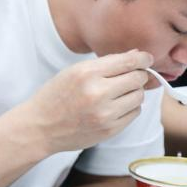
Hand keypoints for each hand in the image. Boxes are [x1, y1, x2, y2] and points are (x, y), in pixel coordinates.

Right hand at [23, 49, 155, 153]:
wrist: (40, 127)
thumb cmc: (55, 97)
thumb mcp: (72, 72)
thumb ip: (105, 64)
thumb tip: (137, 56)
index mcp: (86, 73)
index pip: (128, 61)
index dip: (143, 59)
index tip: (146, 59)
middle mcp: (97, 92)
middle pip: (138, 78)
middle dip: (137, 76)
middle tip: (129, 77)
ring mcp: (105, 113)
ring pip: (138, 96)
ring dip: (132, 93)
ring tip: (116, 94)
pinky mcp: (110, 129)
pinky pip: (134, 113)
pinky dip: (128, 108)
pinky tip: (113, 107)